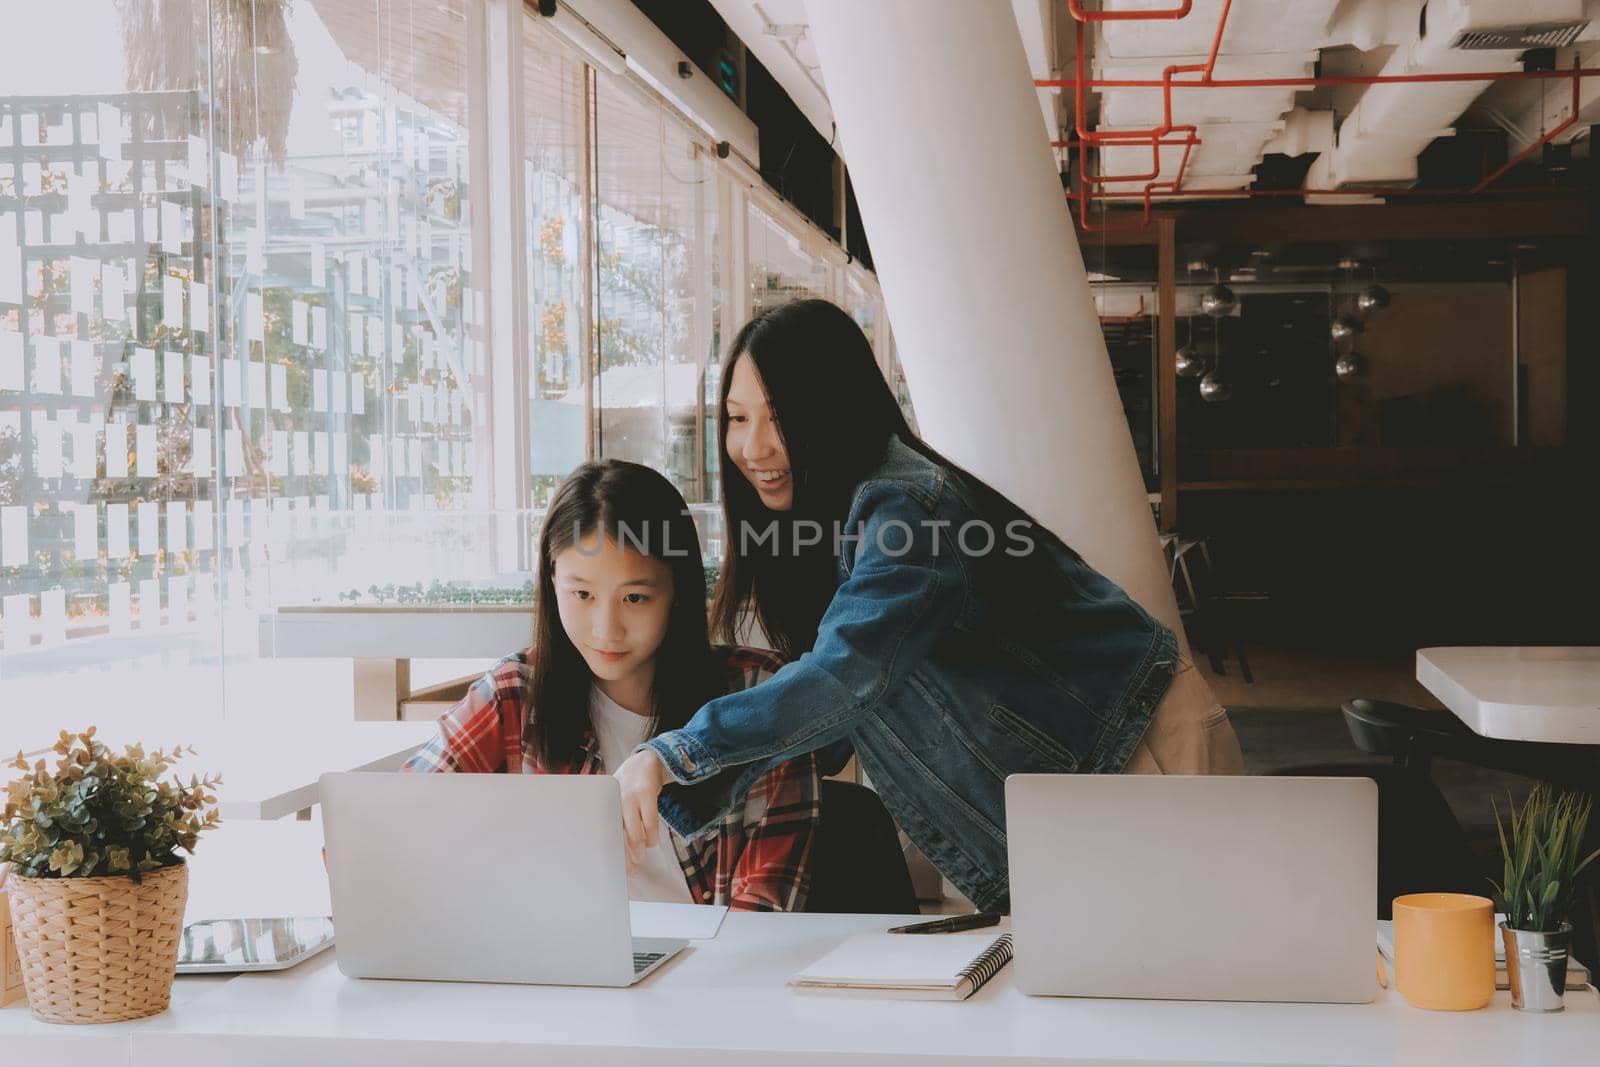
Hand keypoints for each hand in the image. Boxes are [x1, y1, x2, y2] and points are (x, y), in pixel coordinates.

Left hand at [615, 748, 671, 870]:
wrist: (645, 762)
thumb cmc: (627, 787)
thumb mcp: (615, 800)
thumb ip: (612, 820)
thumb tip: (612, 849)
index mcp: (604, 804)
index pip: (602, 833)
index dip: (607, 852)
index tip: (610, 867)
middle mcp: (614, 801)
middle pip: (617, 836)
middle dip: (624, 856)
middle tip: (629, 869)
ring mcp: (630, 797)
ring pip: (634, 833)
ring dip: (639, 849)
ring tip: (640, 857)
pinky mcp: (646, 794)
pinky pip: (650, 823)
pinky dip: (651, 837)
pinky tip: (651, 842)